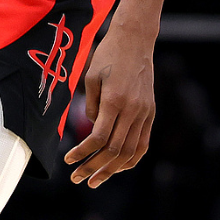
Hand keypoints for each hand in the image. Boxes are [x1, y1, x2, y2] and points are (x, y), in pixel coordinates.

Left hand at [63, 23, 155, 186]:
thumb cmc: (108, 55)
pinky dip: (131, 160)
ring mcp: (145, 112)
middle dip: (94, 167)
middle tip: (77, 178)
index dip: (83, 153)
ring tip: (95, 180)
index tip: (69, 160)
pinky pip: (143, 143)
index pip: (100, 138)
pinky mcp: (151, 112)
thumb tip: (93, 129)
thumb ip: (91, 106)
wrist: (136, 40)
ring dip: (112, 170)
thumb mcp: (91, 76)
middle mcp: (132, 109)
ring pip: (130, 152)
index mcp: (115, 100)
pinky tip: (117, 168)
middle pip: (114, 150)